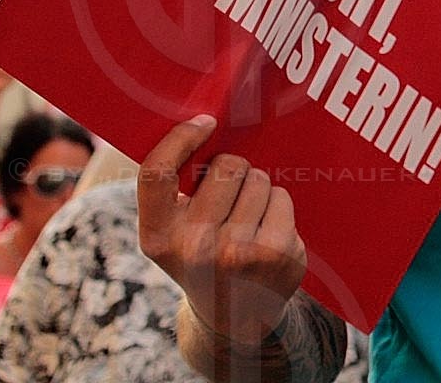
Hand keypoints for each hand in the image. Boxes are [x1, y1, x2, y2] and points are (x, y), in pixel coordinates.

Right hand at [137, 117, 306, 355]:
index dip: (180, 138)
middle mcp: (194, 247)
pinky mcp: (275, 253)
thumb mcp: (172, 235)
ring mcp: (237, 252)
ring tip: (246, 222)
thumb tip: (201, 123)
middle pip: (227, 166)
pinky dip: (278, 206)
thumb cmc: (202, 258)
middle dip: (234, 171)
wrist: (234, 319)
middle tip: (229, 200)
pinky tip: (267, 233)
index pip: (157, 173)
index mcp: (157, 238)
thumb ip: (177, 191)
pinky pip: (283, 196)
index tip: (205, 122)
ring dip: (257, 190)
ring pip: (259, 179)